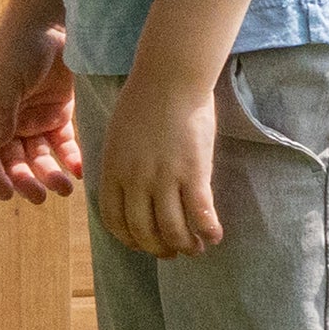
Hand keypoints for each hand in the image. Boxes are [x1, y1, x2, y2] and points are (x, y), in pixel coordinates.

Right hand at [0, 12, 82, 203]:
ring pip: (40, 156)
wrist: (51, 19)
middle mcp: (10, 118)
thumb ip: (1, 110)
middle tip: (39, 196)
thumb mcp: (5, 76)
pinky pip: (64, 143)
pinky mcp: (60, 112)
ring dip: (49, 174)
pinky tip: (78, 170)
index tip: (7, 194)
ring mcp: (36, 116)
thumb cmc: (19, 43)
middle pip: (14, 159)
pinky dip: (70, 158)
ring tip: (64, 188)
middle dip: (25, 179)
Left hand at [98, 66, 220, 257]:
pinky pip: (200, 214)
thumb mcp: (118, 136)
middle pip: (144, 231)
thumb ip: (120, 163)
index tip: (142, 244)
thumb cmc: (144, 99)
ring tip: (195, 247)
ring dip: (185, 245)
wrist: (169, 77)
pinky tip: (215, 236)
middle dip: (158, 249)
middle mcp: (136, 180)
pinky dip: (208, 231)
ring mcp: (164, 178)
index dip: (129, 239)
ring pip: (173, 229)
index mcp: (113, 171)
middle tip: (172, 252)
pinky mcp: (193, 173)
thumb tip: (126, 186)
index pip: (115, 220)